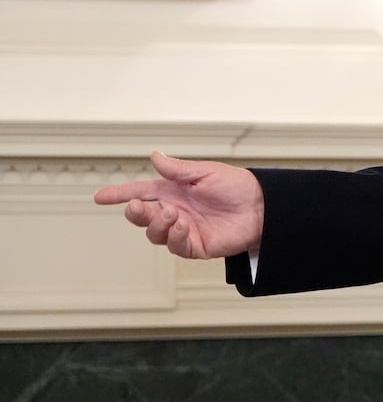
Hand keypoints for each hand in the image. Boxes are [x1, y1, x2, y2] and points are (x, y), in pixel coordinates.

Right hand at [93, 151, 264, 259]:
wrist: (263, 207)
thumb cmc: (237, 186)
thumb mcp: (205, 172)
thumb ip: (177, 169)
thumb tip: (154, 155)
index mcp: (173, 191)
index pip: (140, 192)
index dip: (119, 194)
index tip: (99, 197)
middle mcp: (174, 211)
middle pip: (142, 217)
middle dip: (135, 213)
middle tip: (137, 206)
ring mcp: (184, 230)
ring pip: (155, 234)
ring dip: (157, 224)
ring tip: (172, 213)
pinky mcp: (196, 246)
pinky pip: (176, 246)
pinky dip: (174, 236)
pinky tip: (182, 226)